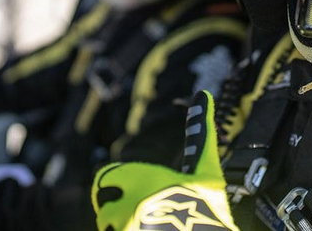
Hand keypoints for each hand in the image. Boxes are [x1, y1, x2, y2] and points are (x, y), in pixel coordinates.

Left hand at [92, 91, 238, 230]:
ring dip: (119, 226)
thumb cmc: (208, 210)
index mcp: (140, 179)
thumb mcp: (206, 171)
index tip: (131, 191)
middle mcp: (124, 202)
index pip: (106, 177)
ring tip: (147, 228)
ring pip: (107, 225)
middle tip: (137, 213)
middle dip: (113, 205)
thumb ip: (199, 135)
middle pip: (102, 203)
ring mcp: (120, 227)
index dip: (116, 184)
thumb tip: (204, 95)